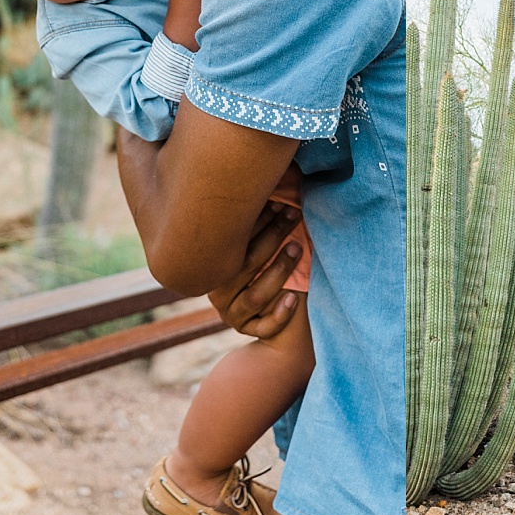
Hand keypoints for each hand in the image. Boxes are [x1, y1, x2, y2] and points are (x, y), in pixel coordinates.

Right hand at [206, 201, 304, 338]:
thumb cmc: (275, 272)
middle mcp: (218, 290)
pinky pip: (262, 326)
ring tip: (298, 249)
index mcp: (216, 266)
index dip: (258, 221)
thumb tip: (276, 183)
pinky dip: (279, 314)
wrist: (283, 324)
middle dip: (271, 237)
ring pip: (254, 296)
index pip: (233, 243)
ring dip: (278, 271)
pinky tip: (294, 298)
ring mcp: (231, 313)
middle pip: (244, 265)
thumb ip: (263, 226)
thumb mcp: (267, 248)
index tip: (280, 202)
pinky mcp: (248, 331)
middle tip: (294, 216)